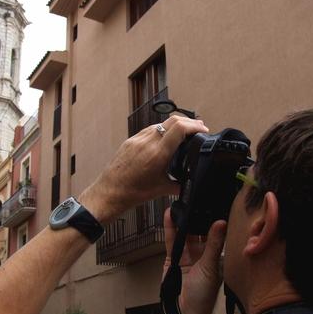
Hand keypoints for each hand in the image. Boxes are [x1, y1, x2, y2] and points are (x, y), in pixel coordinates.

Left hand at [80, 116, 207, 222]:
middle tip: (198, 128)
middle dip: (188, 122)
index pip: (179, 128)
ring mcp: (137, 139)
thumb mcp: (161, 189)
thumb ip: (179, 184)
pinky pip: (150, 129)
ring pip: (161, 123)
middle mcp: (147, 142)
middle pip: (173, 120)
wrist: (109, 192)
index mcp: (157, 154)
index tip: (203, 129)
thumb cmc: (132, 193)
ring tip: (183, 133)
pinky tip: (165, 139)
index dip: (195, 126)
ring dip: (175, 125)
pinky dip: (162, 130)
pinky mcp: (130, 141)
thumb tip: (191, 183)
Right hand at [162, 208, 226, 313]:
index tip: (214, 201)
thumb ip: (213, 244)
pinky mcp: (172, 257)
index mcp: (216, 254)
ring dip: (183, 219)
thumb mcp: (211, 267)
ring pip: (185, 232)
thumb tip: (221, 222)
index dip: (213, 218)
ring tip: (182, 202)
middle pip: (199, 229)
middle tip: (196, 197)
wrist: (185, 312)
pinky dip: (170, 228)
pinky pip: (171, 240)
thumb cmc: (204, 295)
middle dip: (197, 215)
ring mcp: (186, 254)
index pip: (215, 232)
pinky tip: (170, 214)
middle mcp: (202, 252)